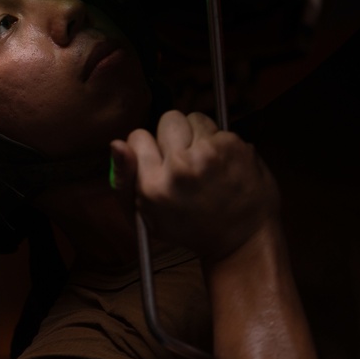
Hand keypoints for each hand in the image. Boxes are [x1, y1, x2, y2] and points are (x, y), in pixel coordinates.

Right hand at [110, 110, 278, 261]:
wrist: (243, 239)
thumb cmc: (191, 228)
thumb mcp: (145, 217)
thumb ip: (124, 180)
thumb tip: (116, 144)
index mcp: (154, 185)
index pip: (138, 136)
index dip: (148, 148)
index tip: (159, 162)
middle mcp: (180, 166)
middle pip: (168, 120)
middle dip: (175, 135)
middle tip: (185, 160)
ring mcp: (209, 154)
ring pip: (195, 118)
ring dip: (199, 135)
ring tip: (206, 161)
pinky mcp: (234, 147)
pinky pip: (220, 129)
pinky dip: (221, 144)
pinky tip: (224, 166)